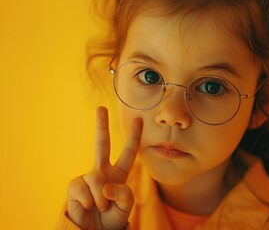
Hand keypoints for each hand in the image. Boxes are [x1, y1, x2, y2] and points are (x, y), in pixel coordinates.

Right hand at [67, 106, 141, 229]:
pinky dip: (89, 199)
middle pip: (101, 144)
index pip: (128, 152)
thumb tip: (104, 185)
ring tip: (102, 207)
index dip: (134, 136)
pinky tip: (89, 206)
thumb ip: (123, 192)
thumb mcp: (126, 205)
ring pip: (96, 177)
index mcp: (119, 173)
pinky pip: (82, 187)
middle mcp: (103, 172)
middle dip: (101, 126)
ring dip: (101, 197)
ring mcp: (88, 178)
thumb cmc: (113, 216)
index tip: (138, 119)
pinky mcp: (75, 187)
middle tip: (100, 108)